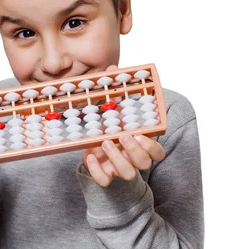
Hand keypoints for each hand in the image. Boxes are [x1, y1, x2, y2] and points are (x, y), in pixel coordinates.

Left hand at [81, 65, 165, 185]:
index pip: (158, 152)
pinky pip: (104, 180)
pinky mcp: (104, 176)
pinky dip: (97, 170)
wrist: (91, 149)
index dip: (152, 146)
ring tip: (105, 142)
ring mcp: (119, 168)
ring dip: (118, 159)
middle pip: (145, 163)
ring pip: (128, 174)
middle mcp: (133, 159)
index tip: (141, 134)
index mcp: (140, 144)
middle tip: (124, 136)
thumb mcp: (112, 111)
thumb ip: (115, 92)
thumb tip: (113, 69)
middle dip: (135, 151)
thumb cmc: (108, 128)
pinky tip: (90, 156)